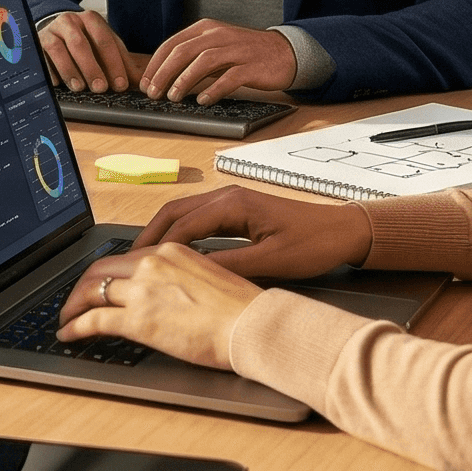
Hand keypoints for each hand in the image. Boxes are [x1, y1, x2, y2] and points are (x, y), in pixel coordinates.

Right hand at [40, 10, 139, 92]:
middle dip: (91, 67)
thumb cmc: (85, 41)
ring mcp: (50, 31)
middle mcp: (69, 21)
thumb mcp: (105, 46)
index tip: (120, 84)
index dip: (114, 63)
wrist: (55, 28)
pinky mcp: (36, 43)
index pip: (104, 40)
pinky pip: (40, 56)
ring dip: (70, 70)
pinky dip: (49, 71)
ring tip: (79, 88)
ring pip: (58, 49)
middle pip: (80, 44)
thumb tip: (140, 82)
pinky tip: (57, 84)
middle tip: (101, 88)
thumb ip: (122, 62)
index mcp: (91, 19)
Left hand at [54, 243, 260, 369]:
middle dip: (81, 288)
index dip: (104, 273)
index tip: (98, 285)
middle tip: (74, 302)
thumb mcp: (206, 278)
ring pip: (91, 292)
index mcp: (170, 251)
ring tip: (67, 320)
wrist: (252, 326)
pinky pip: (93, 320)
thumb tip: (163, 294)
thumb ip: (178, 279)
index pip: (124, 258)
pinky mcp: (139, 319)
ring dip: (73, 307)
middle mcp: (152, 264)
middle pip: (99, 270)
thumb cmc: (241, 310)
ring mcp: (143, 290)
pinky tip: (69, 335)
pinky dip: (75, 327)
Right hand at [134, 188, 372, 279]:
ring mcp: (232, 201)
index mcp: (232, 204)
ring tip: (144, 259)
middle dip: (149, 235)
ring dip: (163, 234)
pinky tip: (175, 253)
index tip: (136, 266)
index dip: (156, 247)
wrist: (344, 231)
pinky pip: (199, 220)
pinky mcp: (238, 210)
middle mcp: (227, 197)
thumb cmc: (314, 244)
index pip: (182, 226)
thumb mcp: (271, 260)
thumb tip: (192, 273)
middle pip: (174, 212)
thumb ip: (229, 266)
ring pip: (185, 214)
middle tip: (128, 261)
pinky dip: (181, 234)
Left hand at [141, 18, 293, 102]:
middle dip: (164, 73)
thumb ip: (193, 56)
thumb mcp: (215, 48)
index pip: (172, 43)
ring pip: (203, 61)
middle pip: (183, 51)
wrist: (285, 52)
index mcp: (207, 29)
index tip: (145, 83)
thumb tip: (163, 76)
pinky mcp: (252, 65)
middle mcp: (219, 35)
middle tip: (153, 93)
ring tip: (173, 97)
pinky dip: (214, 89)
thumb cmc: (245, 53)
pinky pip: (230, 77)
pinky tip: (204, 100)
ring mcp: (237, 49)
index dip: (156, 64)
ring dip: (184, 80)